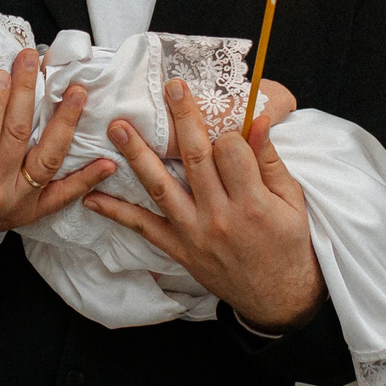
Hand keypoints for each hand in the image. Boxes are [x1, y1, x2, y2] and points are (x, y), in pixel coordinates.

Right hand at [0, 48, 116, 252]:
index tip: (2, 71)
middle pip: (20, 140)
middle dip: (30, 96)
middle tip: (36, 60)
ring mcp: (19, 205)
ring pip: (49, 161)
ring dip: (67, 126)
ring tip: (78, 92)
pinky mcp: (33, 211)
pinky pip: (63, 196)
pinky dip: (86, 180)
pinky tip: (107, 161)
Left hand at [83, 77, 322, 330]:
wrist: (277, 298)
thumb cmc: (288, 244)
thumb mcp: (292, 202)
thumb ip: (270, 162)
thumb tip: (256, 121)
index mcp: (253, 203)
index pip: (231, 152)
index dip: (227, 133)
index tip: (226, 126)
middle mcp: (220, 218)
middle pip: (195, 160)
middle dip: (181, 119)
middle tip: (167, 88)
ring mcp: (194, 235)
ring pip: (161, 188)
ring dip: (137, 156)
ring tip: (118, 128)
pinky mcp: (178, 249)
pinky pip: (143, 228)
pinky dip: (116, 213)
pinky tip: (92, 197)